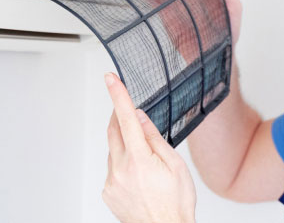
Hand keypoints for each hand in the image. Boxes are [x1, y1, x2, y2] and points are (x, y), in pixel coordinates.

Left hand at [102, 73, 196, 222]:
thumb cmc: (175, 203)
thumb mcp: (175, 165)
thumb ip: (154, 138)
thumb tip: (139, 117)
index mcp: (139, 160)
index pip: (125, 118)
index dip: (117, 95)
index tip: (110, 79)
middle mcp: (120, 170)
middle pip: (113, 131)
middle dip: (119, 117)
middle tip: (127, 111)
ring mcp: (111, 182)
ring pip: (113, 151)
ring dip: (125, 146)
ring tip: (146, 164)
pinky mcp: (107, 192)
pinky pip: (112, 169)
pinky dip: (122, 165)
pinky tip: (139, 178)